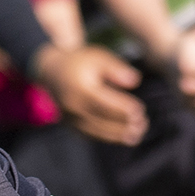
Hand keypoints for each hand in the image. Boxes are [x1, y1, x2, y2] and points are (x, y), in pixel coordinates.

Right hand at [31, 44, 147, 145]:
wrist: (52, 72)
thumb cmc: (80, 62)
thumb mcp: (98, 58)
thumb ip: (116, 68)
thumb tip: (135, 81)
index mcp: (81, 89)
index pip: (105, 103)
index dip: (123, 109)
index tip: (140, 111)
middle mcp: (74, 107)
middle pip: (102, 120)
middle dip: (123, 126)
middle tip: (142, 125)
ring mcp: (70, 118)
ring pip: (96, 132)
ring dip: (117, 136)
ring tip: (136, 136)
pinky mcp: (70, 124)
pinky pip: (90, 134)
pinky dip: (106, 137)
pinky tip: (122, 137)